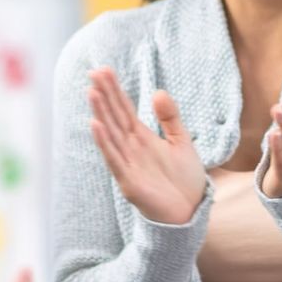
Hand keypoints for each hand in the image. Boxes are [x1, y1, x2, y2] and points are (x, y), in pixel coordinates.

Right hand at [88, 67, 206, 224]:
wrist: (190, 211)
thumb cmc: (184, 179)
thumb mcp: (181, 141)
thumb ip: (170, 118)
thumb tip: (158, 91)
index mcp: (142, 137)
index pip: (124, 109)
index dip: (114, 90)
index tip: (103, 70)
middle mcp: (130, 147)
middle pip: (114, 117)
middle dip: (104, 95)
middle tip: (94, 72)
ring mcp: (127, 163)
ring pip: (111, 134)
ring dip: (101, 113)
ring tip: (92, 93)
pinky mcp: (128, 181)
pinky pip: (114, 158)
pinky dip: (104, 142)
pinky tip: (96, 125)